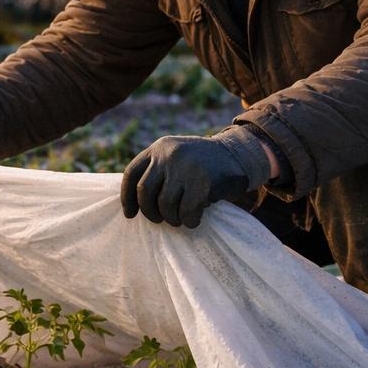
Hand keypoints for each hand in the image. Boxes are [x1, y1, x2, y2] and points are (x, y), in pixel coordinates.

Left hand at [120, 133, 264, 227]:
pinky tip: (196, 219)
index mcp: (159, 147)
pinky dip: (190, 221)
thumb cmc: (203, 165)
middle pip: (144, 192)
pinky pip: (187, 211)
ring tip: (181, 218)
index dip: (127, 198)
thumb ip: (157, 172)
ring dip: (172, 218)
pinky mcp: (204, 181)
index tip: (130, 215)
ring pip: (165, 205)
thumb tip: (134, 204)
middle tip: (160, 220)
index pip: (131, 173)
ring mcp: (186, 166)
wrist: (240, 155)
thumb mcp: (176, 158)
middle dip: (150, 212)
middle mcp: (169, 153)